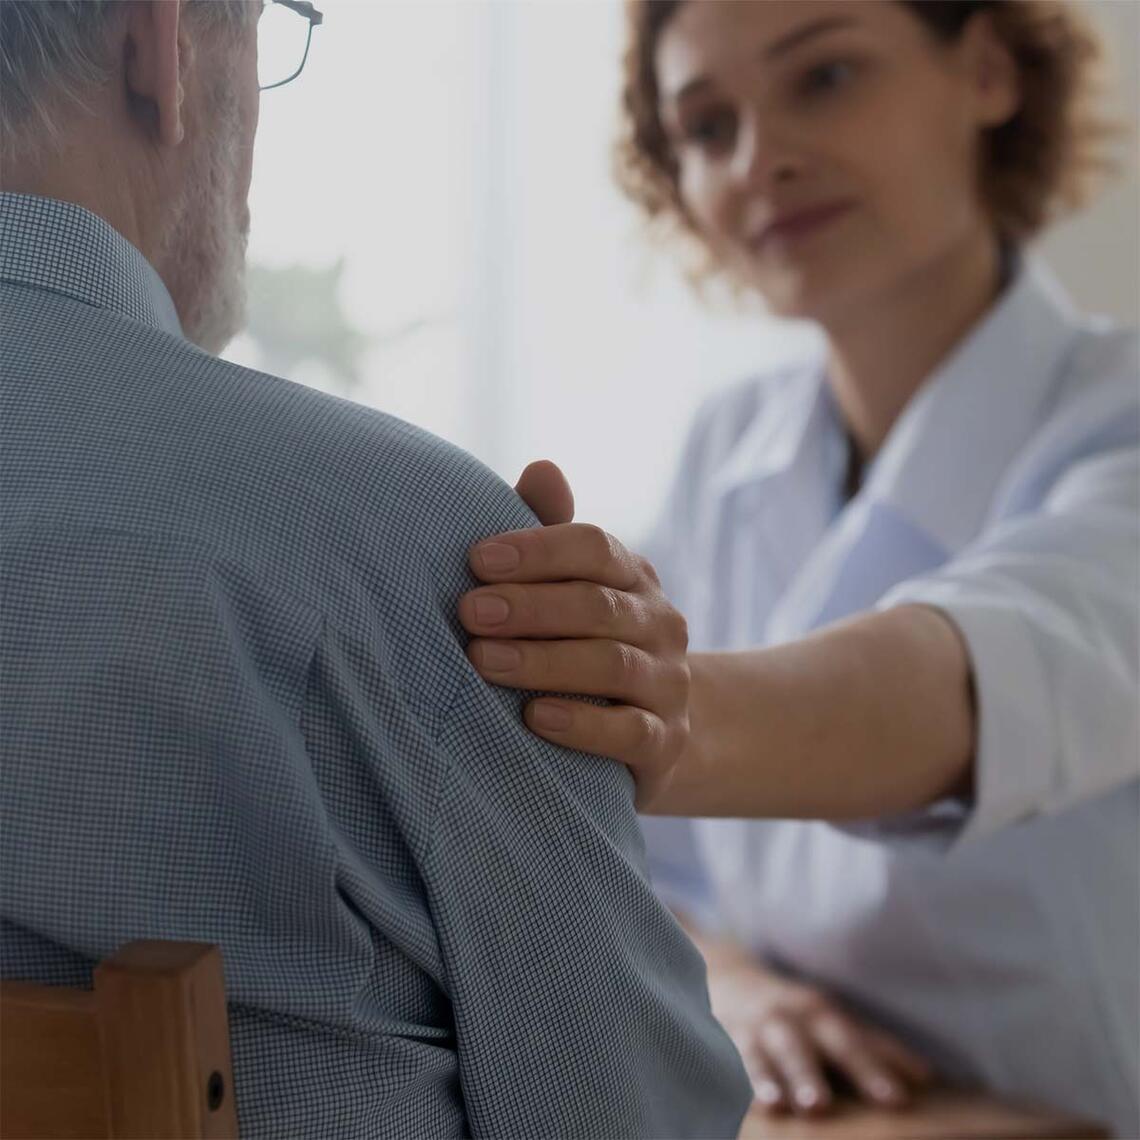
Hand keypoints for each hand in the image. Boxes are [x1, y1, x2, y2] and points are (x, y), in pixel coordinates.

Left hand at [459, 460, 690, 809]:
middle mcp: (660, 624)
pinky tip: (534, 717)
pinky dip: (582, 724)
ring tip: (483, 660)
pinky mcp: (665, 743)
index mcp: (634, 577)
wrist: (656, 731)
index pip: (594, 548)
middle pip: (598, 605)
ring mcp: (668, 684)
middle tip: (470, 612)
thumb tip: (542, 468)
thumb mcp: (573, 589)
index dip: (537, 549)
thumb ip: (551, 536)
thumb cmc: (588, 646)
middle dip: (530, 607)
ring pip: (612, 665)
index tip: (477, 559)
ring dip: (543, 661)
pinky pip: (630, 731)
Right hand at [704, 948, 932, 1115]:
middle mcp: (790, 1019)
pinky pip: (730, 1060)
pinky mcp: (724, 1039)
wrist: (726, 976)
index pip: (854, 1042)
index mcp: (821, 1014)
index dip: (877, 1069)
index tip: (900, 1100)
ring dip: (776, 1079)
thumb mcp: (829, 1020)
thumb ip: (872, 1046)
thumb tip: (926, 1078)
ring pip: (766, 1054)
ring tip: (784, 1107)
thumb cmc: (794, 1013)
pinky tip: (752, 1104)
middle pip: (812, 1047)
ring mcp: (755, 1029)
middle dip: (826, 1073)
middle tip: (839, 1105)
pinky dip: (739, 1080)